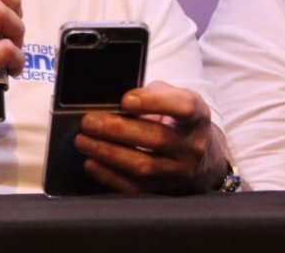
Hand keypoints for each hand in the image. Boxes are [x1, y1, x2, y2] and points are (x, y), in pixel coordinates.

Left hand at [73, 81, 227, 194]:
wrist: (201, 155)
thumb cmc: (175, 118)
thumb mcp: (172, 97)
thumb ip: (148, 93)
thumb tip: (111, 98)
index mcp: (197, 115)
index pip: (182, 107)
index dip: (153, 102)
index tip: (125, 100)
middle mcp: (193, 145)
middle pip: (156, 138)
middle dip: (117, 130)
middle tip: (88, 122)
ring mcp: (181, 171)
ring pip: (144, 165)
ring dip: (108, 153)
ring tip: (83, 141)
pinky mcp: (165, 190)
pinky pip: (136, 188)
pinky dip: (109, 176)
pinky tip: (91, 163)